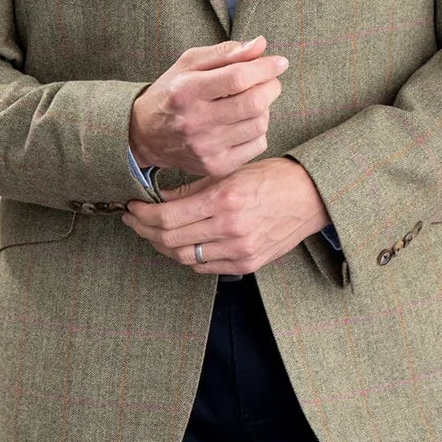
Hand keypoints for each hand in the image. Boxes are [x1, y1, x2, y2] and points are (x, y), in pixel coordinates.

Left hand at [121, 156, 331, 275]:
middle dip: (144, 230)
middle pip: (170, 239)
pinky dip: (186, 257)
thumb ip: (193, 188)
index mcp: (224, 200)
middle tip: (133, 220)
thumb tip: (160, 199)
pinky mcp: (247, 265)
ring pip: (184, 257)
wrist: (310, 198)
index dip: (143, 214)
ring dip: (162, 246)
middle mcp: (230, 229)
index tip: (131, 207)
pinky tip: (180, 244)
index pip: (168, 216)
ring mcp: (239, 251)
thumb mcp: (230, 173)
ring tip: (152, 233)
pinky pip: (205, 267)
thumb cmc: (271, 178)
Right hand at [128, 36, 288, 179]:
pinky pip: (257, 145)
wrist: (144, 135)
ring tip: (252, 101)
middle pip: (254, 103)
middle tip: (269, 81)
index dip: (265, 68)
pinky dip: (259, 130)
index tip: (280, 62)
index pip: (238, 78)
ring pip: (260, 124)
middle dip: (271, 86)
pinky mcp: (215, 166)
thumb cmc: (172, 92)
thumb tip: (260, 45)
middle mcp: (195, 122)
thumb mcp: (189, 64)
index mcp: (186, 91)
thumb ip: (225, 52)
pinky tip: (244, 122)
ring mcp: (206, 148)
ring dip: (265, 108)